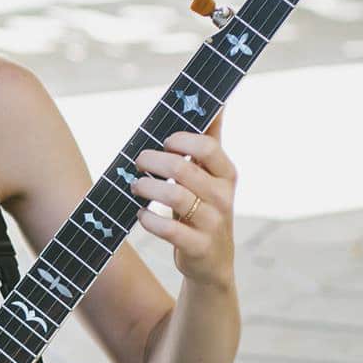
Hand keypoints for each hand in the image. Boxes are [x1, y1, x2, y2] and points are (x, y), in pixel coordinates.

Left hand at [132, 105, 237, 290]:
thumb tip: (218, 101)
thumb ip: (211, 141)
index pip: (207, 147)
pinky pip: (168, 229)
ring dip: (146, 187)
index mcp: (226, 174)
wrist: (212, 262)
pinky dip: (149, 220)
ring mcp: (212, 222)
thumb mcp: (212, 176)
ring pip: (174, 196)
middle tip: (137, 162)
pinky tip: (142, 215)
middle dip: (152, 161)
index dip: (180, 140)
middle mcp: (223, 196)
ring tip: (136, 186)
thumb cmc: (205, 208)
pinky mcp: (198, 246)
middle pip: (183, 169)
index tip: (164, 141)